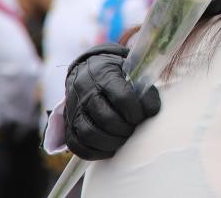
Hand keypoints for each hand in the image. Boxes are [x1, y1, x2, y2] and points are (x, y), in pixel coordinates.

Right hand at [63, 44, 160, 159]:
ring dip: (110, 142)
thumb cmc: (115, 73)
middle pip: (106, 118)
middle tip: (133, 128)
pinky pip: (76, 144)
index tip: (145, 114)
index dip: (136, 111)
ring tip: (123, 139)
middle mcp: (86, 93)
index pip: (122, 97)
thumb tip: (152, 110)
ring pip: (88, 133)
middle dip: (125, 128)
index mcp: (104, 76)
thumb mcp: (130, 70)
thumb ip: (142, 88)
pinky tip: (109, 150)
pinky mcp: (68, 123)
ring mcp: (74, 109)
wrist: (87, 68)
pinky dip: (94, 152)